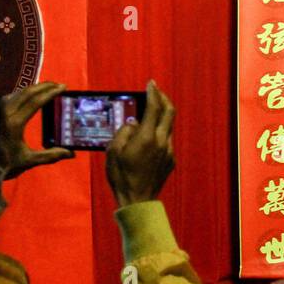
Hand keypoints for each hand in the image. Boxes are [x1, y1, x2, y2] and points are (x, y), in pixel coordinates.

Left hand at [0, 81, 73, 178]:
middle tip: (60, 85)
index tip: (63, 87)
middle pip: (28, 92)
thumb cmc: (5, 164)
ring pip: (19, 92)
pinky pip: (11, 97)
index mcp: (14, 123)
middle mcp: (4, 113)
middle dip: (45, 86)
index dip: (51, 92)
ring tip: (48, 89)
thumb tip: (71, 153)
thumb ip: (51, 155)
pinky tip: (31, 96)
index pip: (35, 101)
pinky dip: (24, 94)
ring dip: (35, 89)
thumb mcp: (29, 161)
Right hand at [106, 80, 175, 207]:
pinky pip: (167, 140)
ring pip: (169, 126)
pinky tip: (149, 136)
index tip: (151, 83)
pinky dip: (160, 132)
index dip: (153, 93)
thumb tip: (134, 123)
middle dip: (163, 98)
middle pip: (169, 112)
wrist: (138, 200)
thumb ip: (124, 131)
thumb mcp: (113, 151)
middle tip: (156, 91)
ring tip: (151, 112)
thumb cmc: (121, 176)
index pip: (154, 107)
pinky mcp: (171, 160)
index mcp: (147, 137)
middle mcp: (162, 141)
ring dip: (162, 115)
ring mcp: (168, 151)